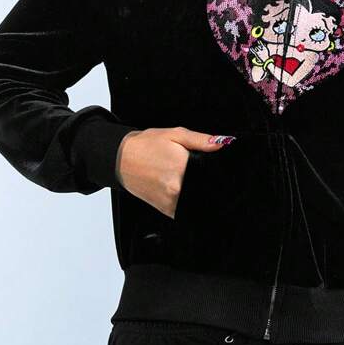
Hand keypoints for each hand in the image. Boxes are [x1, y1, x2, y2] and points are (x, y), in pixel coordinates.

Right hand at [114, 126, 234, 216]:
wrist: (120, 159)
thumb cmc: (146, 145)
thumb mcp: (175, 134)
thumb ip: (201, 140)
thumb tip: (223, 143)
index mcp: (181, 168)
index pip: (211, 177)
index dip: (220, 177)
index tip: (223, 174)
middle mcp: (176, 189)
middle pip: (205, 190)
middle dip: (209, 183)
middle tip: (201, 174)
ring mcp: (170, 201)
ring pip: (196, 201)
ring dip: (198, 193)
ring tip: (188, 179)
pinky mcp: (165, 209)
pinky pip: (185, 210)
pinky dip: (188, 201)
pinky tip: (183, 189)